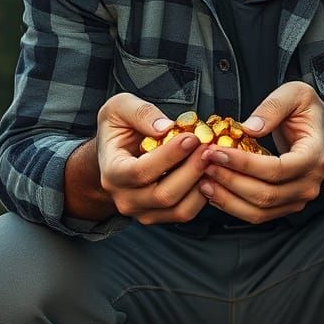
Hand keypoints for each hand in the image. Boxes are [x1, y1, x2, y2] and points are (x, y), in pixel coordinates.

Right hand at [96, 93, 208, 225]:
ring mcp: (142, 211)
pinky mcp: (159, 216)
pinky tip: (209, 173)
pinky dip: (203, 195)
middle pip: (164, 195)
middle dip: (192, 170)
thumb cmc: (118, 128)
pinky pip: (186, 212)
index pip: (141, 172)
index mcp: (112, 172)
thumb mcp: (119, 108)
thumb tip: (165, 128)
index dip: (170, 156)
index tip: (191, 138)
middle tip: (209, 148)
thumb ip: (140, 113)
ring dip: (201, 183)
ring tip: (211, 159)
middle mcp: (124, 198)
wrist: (115, 153)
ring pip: (179, 209)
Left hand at [198, 81, 323, 223]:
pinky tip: (215, 192)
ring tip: (204, 180)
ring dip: (228, 198)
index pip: (276, 169)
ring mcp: (299, 198)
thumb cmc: (310, 114)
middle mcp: (309, 183)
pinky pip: (258, 214)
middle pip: (265, 194)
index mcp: (314, 156)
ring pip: (259, 210)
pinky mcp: (287, 205)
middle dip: (230, 180)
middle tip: (205, 164)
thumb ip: (273, 107)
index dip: (243, 164)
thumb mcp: (296, 95)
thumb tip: (250, 127)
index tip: (217, 152)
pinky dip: (233, 206)